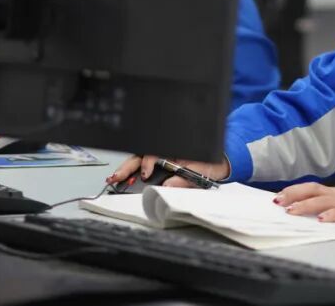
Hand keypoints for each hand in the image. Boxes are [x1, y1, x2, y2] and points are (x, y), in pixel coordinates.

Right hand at [107, 155, 229, 188]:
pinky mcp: (159, 163)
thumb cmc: (210, 164)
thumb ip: (185, 178)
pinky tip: (122, 177)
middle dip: (128, 166)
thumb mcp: (201, 171)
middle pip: (141, 154)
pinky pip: (142, 164)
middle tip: (117, 177)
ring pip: (138, 158)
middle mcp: (165, 149)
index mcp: (174, 148)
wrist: (219, 163)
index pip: (155, 151)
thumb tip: (168, 186)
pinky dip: (131, 171)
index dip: (148, 162)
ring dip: (126, 168)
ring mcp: (161, 155)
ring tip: (114, 178)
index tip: (145, 174)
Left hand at [274, 183, 334, 234]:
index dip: (294, 191)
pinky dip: (332, 217)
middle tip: (277, 202)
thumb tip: (311, 216)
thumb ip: (332, 208)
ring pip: (324, 201)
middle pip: (313, 191)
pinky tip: (322, 220)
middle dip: (293, 195)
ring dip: (306, 206)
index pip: (311, 188)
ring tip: (292, 211)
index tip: (277, 196)